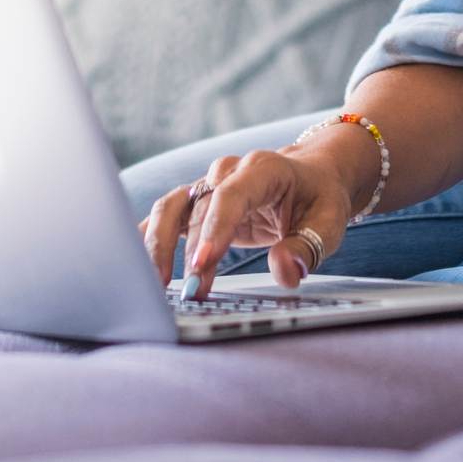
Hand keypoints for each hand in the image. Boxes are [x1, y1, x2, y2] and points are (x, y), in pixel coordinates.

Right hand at [140, 149, 353, 298]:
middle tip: (185, 292)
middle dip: (185, 251)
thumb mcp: (328, 223)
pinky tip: (134, 264)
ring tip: (155, 287)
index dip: (215, 229)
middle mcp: (227, 173)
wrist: (312, 176)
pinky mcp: (197, 205)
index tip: (203, 265)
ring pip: (169, 208)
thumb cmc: (319, 199)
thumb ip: (306, 248)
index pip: (231, 196)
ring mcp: (207, 187)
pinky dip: (149, 239)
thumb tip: (284, 272)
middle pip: (194, 206)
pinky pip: (166, 218)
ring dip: (157, 246)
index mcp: (262, 168)